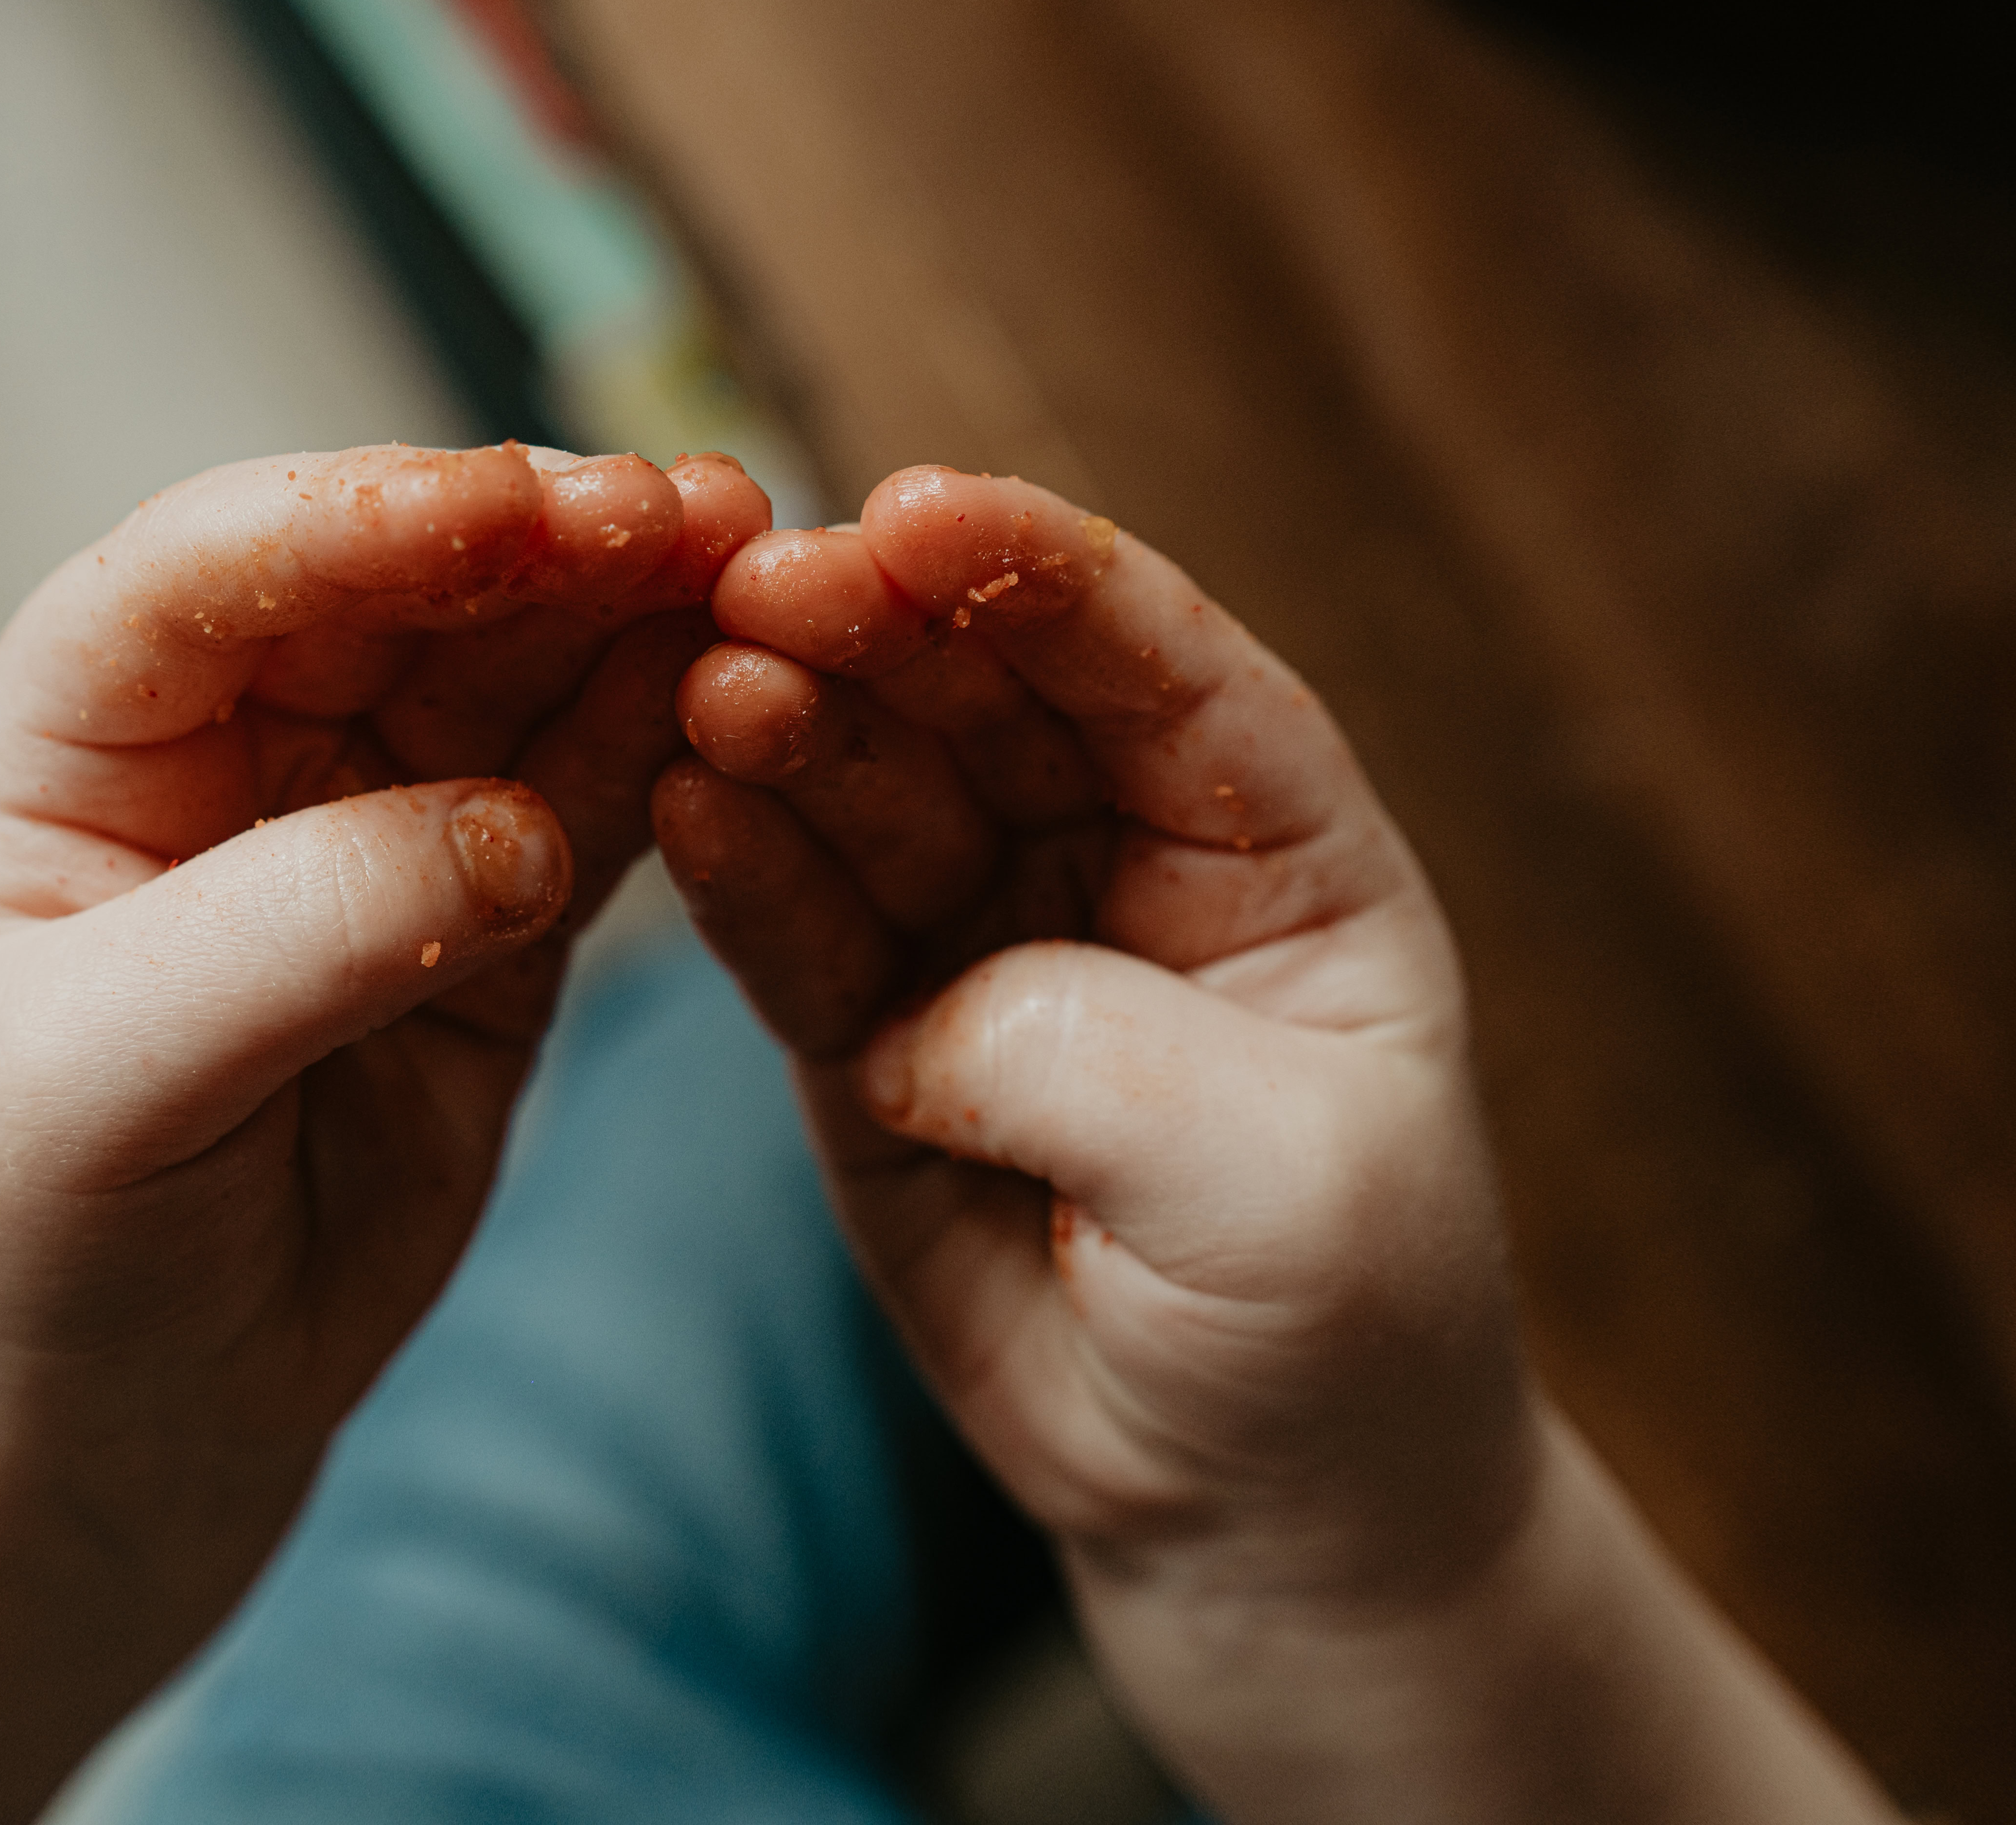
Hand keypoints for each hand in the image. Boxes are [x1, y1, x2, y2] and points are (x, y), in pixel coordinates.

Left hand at [0, 440, 763, 1676]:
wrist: (103, 1429)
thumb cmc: (25, 1245)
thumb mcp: (96, 1086)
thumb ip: (297, 934)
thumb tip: (514, 834)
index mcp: (85, 734)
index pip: (219, 568)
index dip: (371, 518)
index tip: (518, 508)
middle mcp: (236, 742)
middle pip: (404, 587)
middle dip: (547, 540)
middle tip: (698, 512)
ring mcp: (377, 820)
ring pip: (524, 673)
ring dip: (639, 615)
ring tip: (768, 571)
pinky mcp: (496, 917)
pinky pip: (597, 800)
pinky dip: (673, 749)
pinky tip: (751, 695)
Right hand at [656, 467, 1534, 1783]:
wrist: (1259, 1505)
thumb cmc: (1336, 1323)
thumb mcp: (1281, 1177)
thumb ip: (1093, 1056)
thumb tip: (915, 1020)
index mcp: (1273, 835)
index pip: (1148, 658)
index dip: (1034, 571)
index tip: (915, 510)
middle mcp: (1116, 854)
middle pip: (979, 692)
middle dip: (874, 626)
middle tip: (761, 584)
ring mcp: (981, 935)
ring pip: (865, 791)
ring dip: (784, 728)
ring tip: (705, 689)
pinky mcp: (869, 1034)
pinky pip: (793, 928)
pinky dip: (736, 868)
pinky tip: (679, 804)